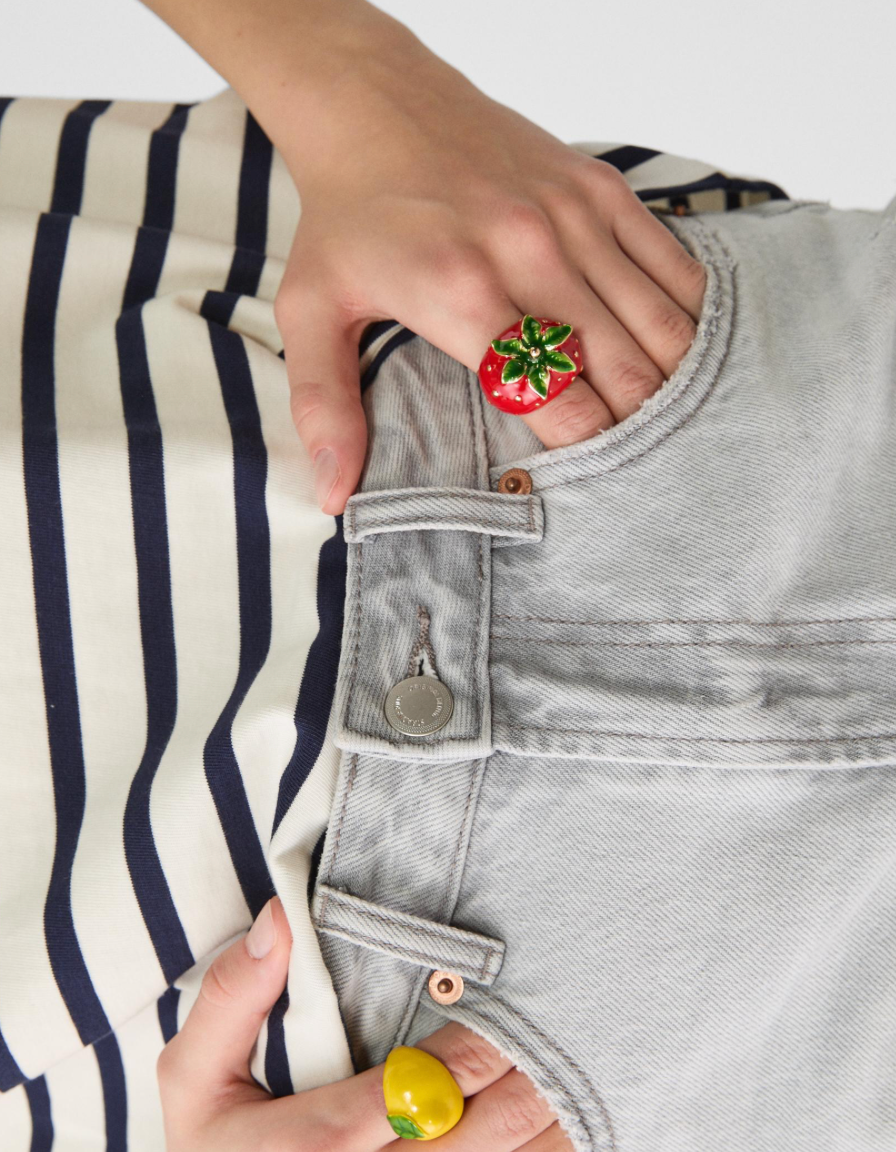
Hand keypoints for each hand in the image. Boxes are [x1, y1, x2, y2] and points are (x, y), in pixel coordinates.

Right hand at [158, 896, 574, 1149]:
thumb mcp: (195, 1078)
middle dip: (512, 1080)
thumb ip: (230, 999)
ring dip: (539, 1122)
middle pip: (462, 1142)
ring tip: (570, 1061)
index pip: (401, 1106)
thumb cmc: (219, 1146)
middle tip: (554, 1022)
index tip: (496, 1019)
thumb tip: (279, 918)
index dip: (457, 1064)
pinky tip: (559, 1120)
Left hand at [273, 11, 706, 511]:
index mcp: (461, 294)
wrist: (376, 103)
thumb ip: (323, 408)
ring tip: (665, 421)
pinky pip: (675, 266)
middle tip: (635, 463)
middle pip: (623, 371)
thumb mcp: (310, 312)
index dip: (583, 453)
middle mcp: (529, 253)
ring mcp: (574, 216)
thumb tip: (332, 497)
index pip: (556, 400)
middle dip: (635, 429)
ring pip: (661, 324)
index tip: (586, 482)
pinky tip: (677, 354)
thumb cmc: (348, 216)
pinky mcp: (600, 187)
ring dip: (670, 382)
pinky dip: (688, 319)